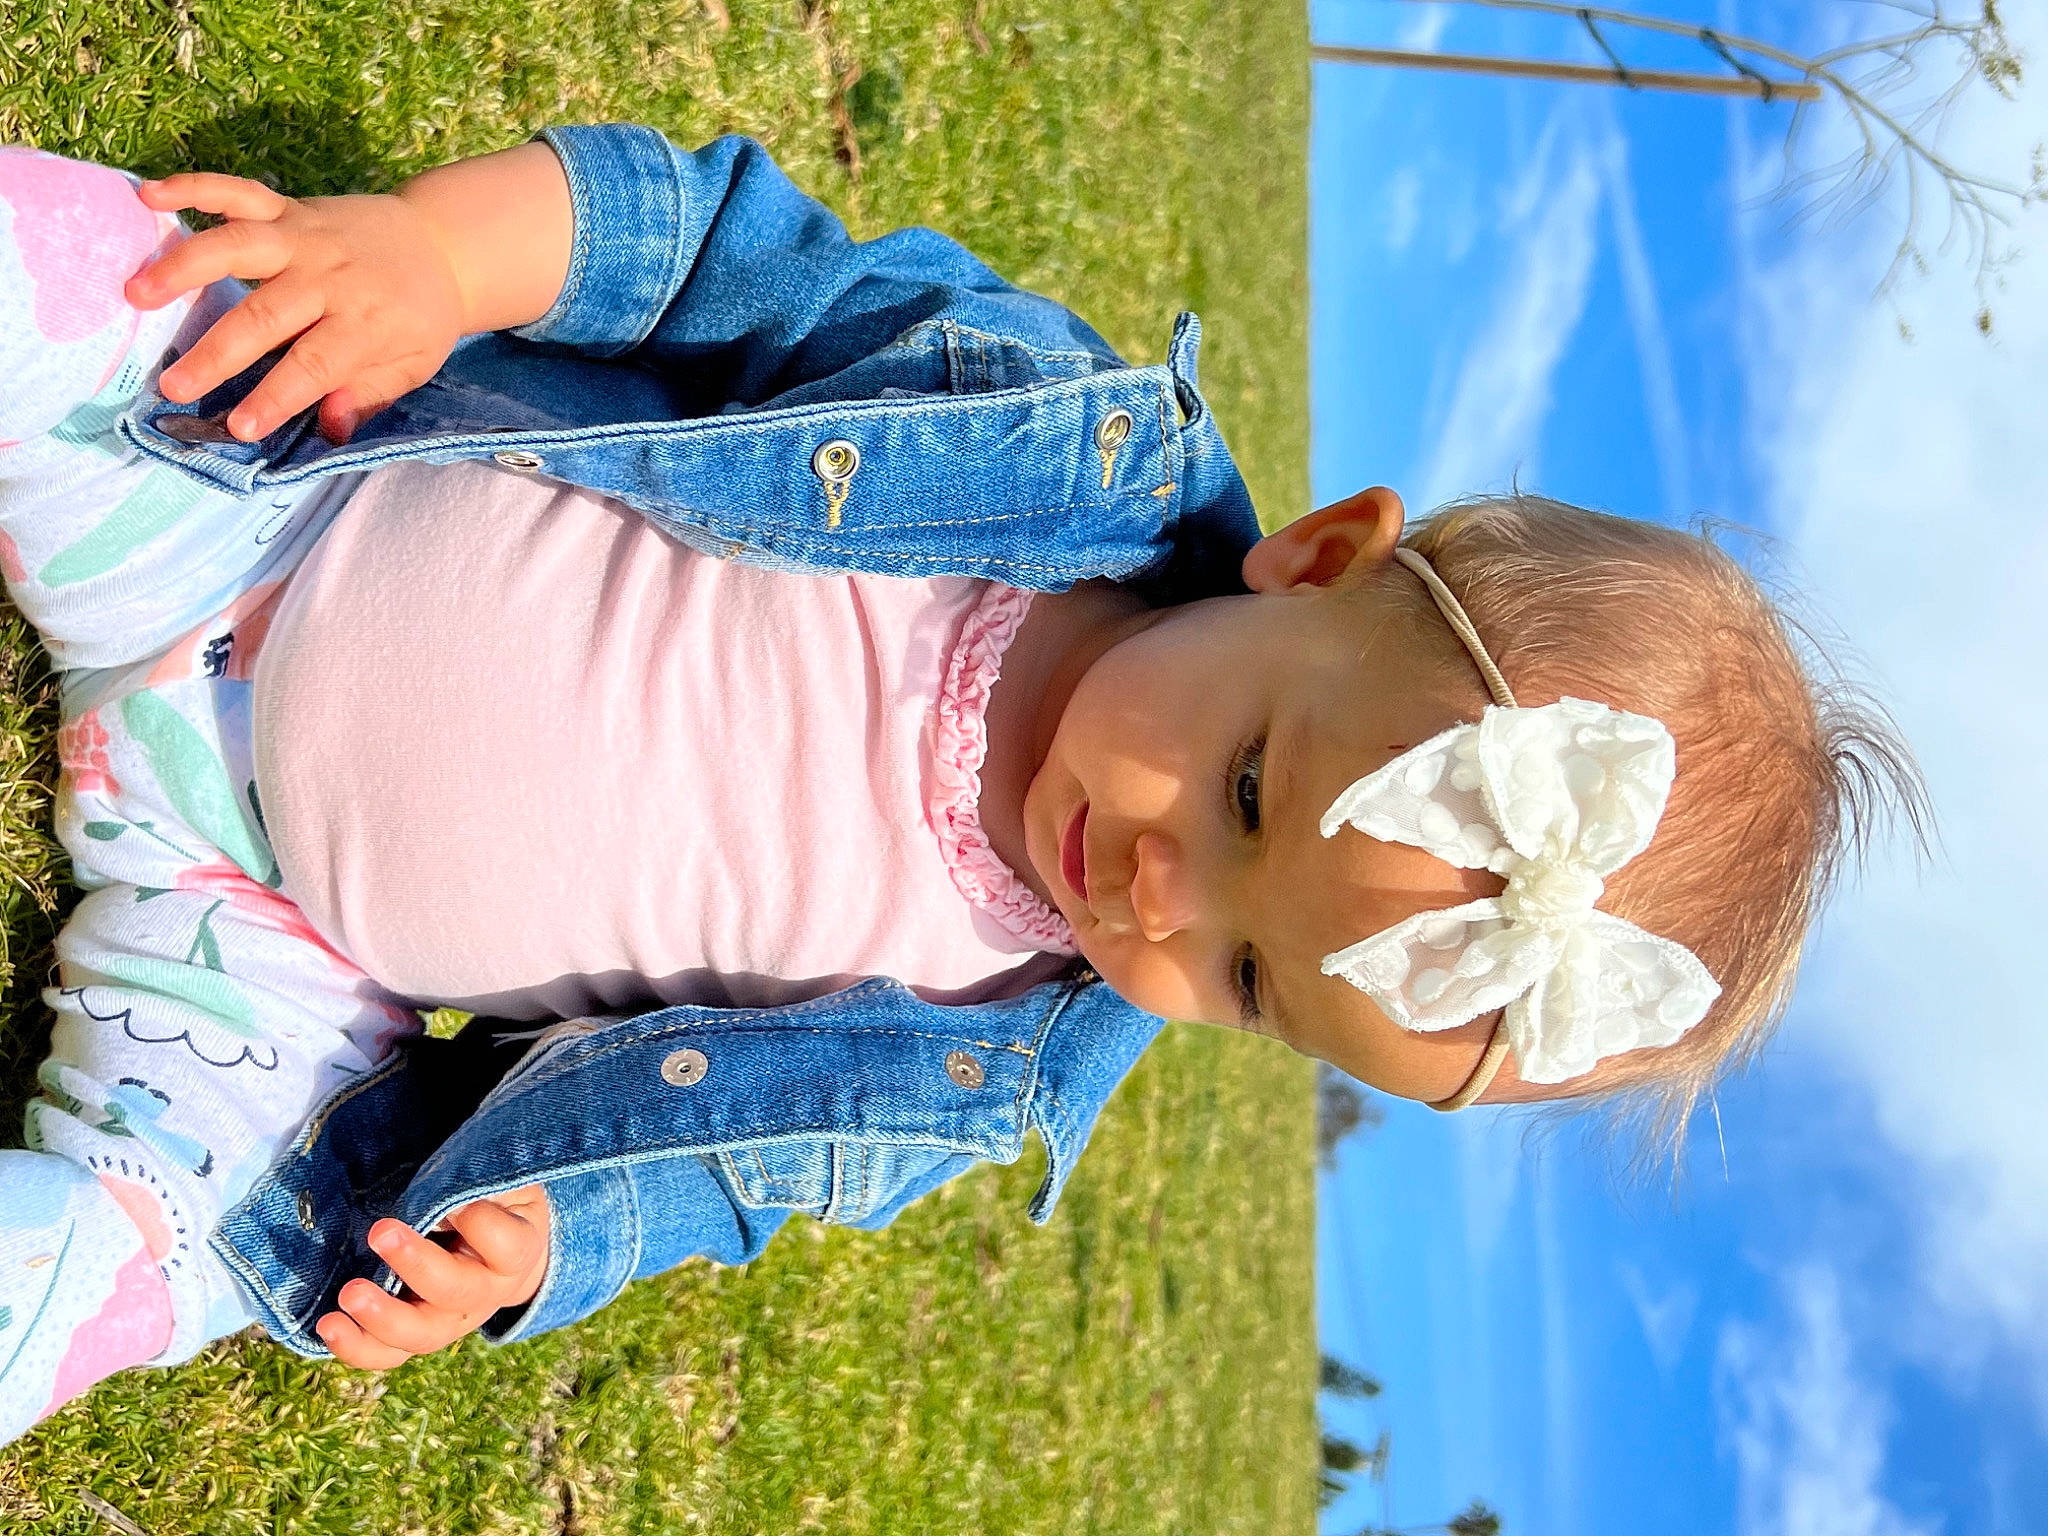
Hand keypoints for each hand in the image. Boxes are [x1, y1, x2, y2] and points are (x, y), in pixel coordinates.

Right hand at [123, 174, 469, 445]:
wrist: (443, 243)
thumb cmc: (420, 316)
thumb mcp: (413, 364)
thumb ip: (370, 394)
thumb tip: (331, 428)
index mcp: (364, 322)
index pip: (313, 365)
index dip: (274, 397)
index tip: (239, 427)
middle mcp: (330, 277)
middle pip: (265, 314)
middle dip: (218, 354)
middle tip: (172, 385)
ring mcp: (305, 237)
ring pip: (238, 246)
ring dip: (183, 266)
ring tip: (136, 293)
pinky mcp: (289, 208)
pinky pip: (237, 191)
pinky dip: (193, 187)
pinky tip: (148, 195)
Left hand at [316, 1183, 550, 1370]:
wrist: (503, 1252)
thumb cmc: (498, 1205)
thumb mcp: (503, 1184)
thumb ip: (481, 1183)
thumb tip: (447, 1195)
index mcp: (516, 1253)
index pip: (506, 1245)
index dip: (479, 1222)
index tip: (452, 1200)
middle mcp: (486, 1295)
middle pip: (455, 1292)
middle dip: (416, 1265)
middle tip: (380, 1233)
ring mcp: (450, 1322)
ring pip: (420, 1335)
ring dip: (382, 1319)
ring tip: (348, 1294)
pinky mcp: (416, 1335)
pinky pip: (388, 1355)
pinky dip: (357, 1347)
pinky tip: (330, 1326)